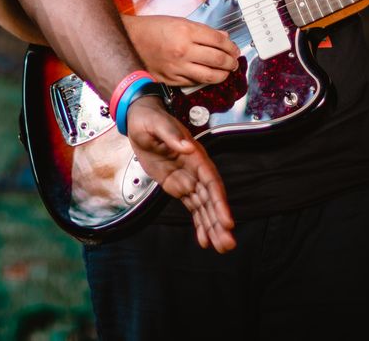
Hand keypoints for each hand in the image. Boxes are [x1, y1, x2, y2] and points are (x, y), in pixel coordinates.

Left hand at [125, 95, 235, 251]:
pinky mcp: (178, 186)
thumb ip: (171, 135)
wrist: (140, 121)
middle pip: (211, 200)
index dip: (219, 203)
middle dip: (220, 222)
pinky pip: (192, 208)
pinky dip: (199, 224)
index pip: (211, 182)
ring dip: (213, 227)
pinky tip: (205, 241)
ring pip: (204, 208)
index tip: (227, 221)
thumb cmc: (150, 120)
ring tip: (222, 248)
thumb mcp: (157, 124)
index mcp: (195, 156)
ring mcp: (188, 180)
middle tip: (228, 244)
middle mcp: (196, 170)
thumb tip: (186, 146)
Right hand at [126, 15, 239, 85]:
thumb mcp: (179, 21)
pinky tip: (208, 75)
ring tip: (225, 72)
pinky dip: (205, 80)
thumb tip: (222, 37)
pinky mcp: (172, 79)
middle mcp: (183, 50)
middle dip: (231, 62)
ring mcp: (178, 67)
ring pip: (210, 76)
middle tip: (234, 62)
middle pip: (218, 60)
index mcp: (186, 31)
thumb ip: (203, 30)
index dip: (231, 46)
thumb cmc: (152, 28)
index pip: (219, 41)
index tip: (234, 49)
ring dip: (222, 75)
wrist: (130, 39)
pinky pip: (195, 82)